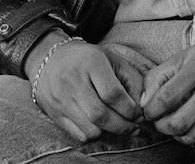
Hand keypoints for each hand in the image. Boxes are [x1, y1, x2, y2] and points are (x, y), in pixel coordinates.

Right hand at [30, 37, 153, 141]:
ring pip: (90, 129)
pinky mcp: (55, 114)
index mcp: (91, 63)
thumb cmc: (89, 60)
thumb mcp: (112, 59)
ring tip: (119, 127)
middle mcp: (73, 82)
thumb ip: (132, 79)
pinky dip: (94, 135)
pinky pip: (78, 135)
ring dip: (110, 132)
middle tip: (134, 127)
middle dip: (123, 126)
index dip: (130, 109)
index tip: (138, 114)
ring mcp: (62, 100)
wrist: (50, 59)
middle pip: (101, 115)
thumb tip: (143, 104)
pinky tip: (102, 126)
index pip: (113, 94)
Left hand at [139, 40, 194, 148]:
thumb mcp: (180, 58)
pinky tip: (190, 128)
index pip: (167, 98)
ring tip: (174, 124)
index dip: (151, 110)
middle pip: (179, 123)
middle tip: (160, 120)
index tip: (149, 110)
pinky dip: (193, 140)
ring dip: (176, 135)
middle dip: (161, 126)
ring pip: (192, 136)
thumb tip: (143, 104)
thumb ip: (157, 78)